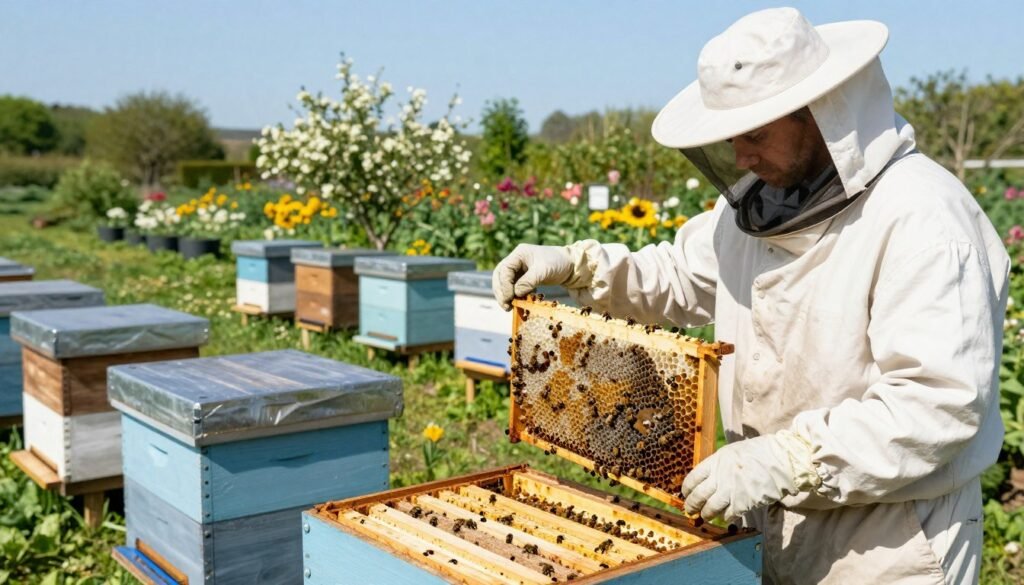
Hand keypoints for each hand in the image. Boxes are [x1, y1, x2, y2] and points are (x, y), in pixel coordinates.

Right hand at [493, 244, 574, 310]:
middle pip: (500, 276)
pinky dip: (515, 295)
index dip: (504, 285)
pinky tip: (520, 303)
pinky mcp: (525, 277)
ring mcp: (520, 269)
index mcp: (519, 254)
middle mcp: (517, 260)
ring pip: (506, 282)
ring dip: (506, 295)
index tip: (509, 298)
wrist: (573, 266)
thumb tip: (515, 294)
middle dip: (501, 292)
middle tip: (506, 306)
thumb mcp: (543, 271)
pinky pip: (515, 287)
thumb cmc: (559, 263)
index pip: (504, 270)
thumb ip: (528, 281)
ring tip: (510, 307)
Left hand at [681, 430, 819, 521]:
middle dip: (691, 505)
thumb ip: (720, 465)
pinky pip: (729, 514)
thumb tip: (708, 478)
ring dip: (706, 514)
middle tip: (690, 510)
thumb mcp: (734, 452)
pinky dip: (726, 518)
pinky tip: (727, 517)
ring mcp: (731, 490)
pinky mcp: (744, 502)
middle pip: (698, 495)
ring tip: (706, 516)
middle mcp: (720, 475)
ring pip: (710, 508)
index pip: (693, 477)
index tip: (685, 494)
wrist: (783, 459)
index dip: (686, 489)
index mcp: (717, 460)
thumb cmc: (761, 453)